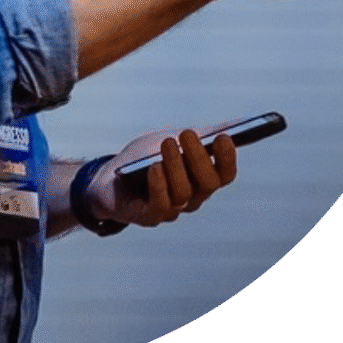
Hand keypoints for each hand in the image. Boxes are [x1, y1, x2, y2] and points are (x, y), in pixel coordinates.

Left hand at [87, 128, 236, 227]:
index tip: (223, 137)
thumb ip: (200, 135)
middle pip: (208, 183)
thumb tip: (233, 125)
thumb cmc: (145, 157)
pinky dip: (158, 185)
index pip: (224, 174)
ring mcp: (171, 210)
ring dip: (175, 165)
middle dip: (199, 157)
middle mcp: (192, 198)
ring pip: (183, 193)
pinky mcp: (148, 216)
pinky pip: (159, 205)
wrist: (109, 177)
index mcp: (201, 180)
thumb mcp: (173, 140)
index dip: (227, 158)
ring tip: (167, 142)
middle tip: (187, 134)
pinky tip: (154, 166)